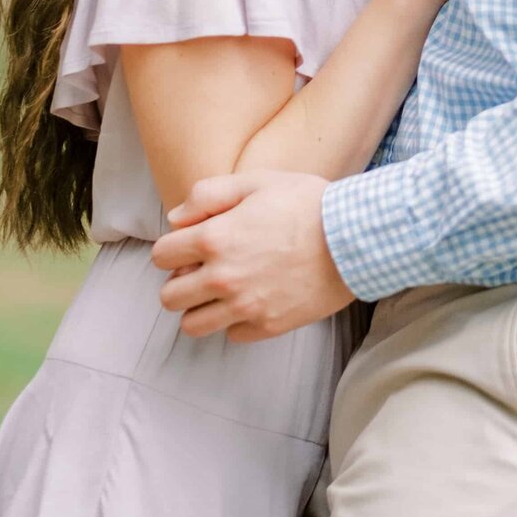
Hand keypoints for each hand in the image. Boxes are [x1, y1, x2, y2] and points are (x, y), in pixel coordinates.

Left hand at [150, 169, 355, 341]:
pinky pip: (232, 334)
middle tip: (202, 270)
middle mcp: (223, 278)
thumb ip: (208, 194)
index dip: (172, 248)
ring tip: (221, 291)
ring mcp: (245, 307)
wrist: (355, 238)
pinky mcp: (268, 326)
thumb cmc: (308, 203)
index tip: (189, 244)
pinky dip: (235, 321)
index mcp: (214, 239)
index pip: (161, 256)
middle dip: (179, 281)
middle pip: (169, 297)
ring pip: (192, 325)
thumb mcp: (257, 182)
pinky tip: (252, 299)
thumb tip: (176, 219)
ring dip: (200, 308)